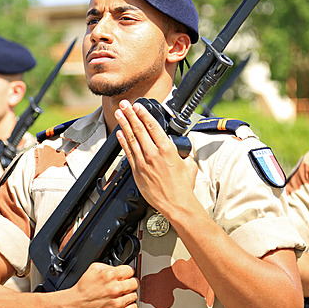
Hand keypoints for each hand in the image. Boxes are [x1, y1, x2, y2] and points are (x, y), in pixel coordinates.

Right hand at [66, 262, 137, 307]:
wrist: (74, 307)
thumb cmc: (82, 290)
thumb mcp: (92, 269)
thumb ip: (108, 266)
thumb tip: (118, 268)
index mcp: (109, 275)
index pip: (130, 270)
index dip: (127, 272)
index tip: (125, 275)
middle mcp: (115, 289)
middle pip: (135, 283)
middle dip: (129, 283)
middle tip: (123, 286)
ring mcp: (117, 303)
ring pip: (134, 295)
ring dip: (128, 295)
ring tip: (120, 296)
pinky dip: (129, 307)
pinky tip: (123, 304)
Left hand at [114, 100, 198, 218]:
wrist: (176, 204)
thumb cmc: (183, 187)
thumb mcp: (189, 165)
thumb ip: (184, 154)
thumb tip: (183, 151)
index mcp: (167, 150)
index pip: (153, 126)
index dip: (143, 114)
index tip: (138, 106)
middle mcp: (154, 154)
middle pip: (139, 129)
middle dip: (130, 114)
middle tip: (125, 104)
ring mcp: (143, 162)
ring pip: (131, 139)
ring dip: (124, 124)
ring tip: (119, 114)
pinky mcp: (137, 171)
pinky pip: (128, 153)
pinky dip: (123, 142)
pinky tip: (119, 133)